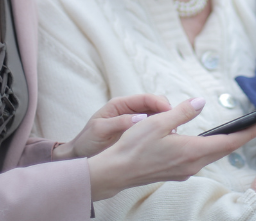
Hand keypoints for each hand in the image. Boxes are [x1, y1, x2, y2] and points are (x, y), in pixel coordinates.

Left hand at [53, 94, 171, 160]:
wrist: (80, 156)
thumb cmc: (87, 142)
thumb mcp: (100, 130)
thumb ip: (119, 122)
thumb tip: (140, 118)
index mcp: (120, 105)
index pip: (146, 99)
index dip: (160, 103)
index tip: (171, 113)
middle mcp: (129, 110)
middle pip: (155, 105)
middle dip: (167, 113)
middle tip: (175, 126)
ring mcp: (134, 121)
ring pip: (157, 117)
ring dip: (166, 124)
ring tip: (173, 135)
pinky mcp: (136, 133)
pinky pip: (153, 130)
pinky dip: (161, 133)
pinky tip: (166, 141)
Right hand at [87, 97, 255, 201]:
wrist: (116, 172)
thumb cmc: (133, 146)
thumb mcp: (158, 122)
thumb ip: (182, 112)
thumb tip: (200, 102)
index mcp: (191, 150)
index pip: (228, 142)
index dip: (248, 133)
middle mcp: (192, 164)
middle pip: (224, 150)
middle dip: (241, 137)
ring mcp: (185, 171)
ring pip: (212, 155)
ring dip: (225, 144)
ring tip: (236, 132)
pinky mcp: (176, 173)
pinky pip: (200, 159)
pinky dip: (210, 149)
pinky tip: (206, 142)